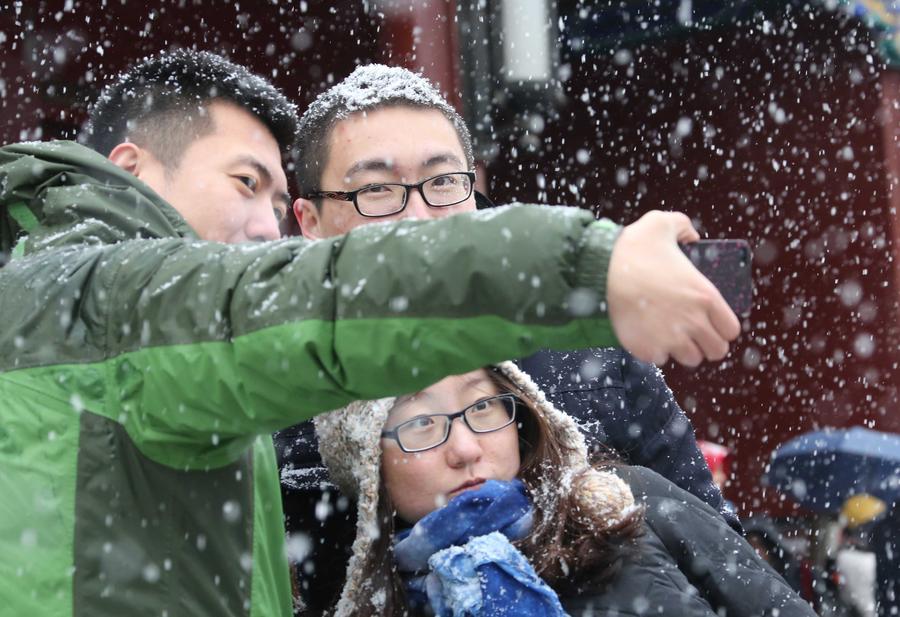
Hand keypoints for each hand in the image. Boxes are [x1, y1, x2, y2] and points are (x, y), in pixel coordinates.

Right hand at [606, 211, 740, 365]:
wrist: (603, 270)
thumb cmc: (633, 248)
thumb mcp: (661, 223)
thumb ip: (683, 225)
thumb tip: (692, 236)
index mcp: (706, 296)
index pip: (731, 330)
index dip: (721, 327)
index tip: (709, 322)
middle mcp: (693, 321)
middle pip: (716, 351)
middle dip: (705, 343)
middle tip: (691, 332)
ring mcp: (670, 338)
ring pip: (690, 360)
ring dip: (681, 349)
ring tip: (668, 334)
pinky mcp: (647, 348)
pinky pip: (660, 359)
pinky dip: (655, 351)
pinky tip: (647, 335)